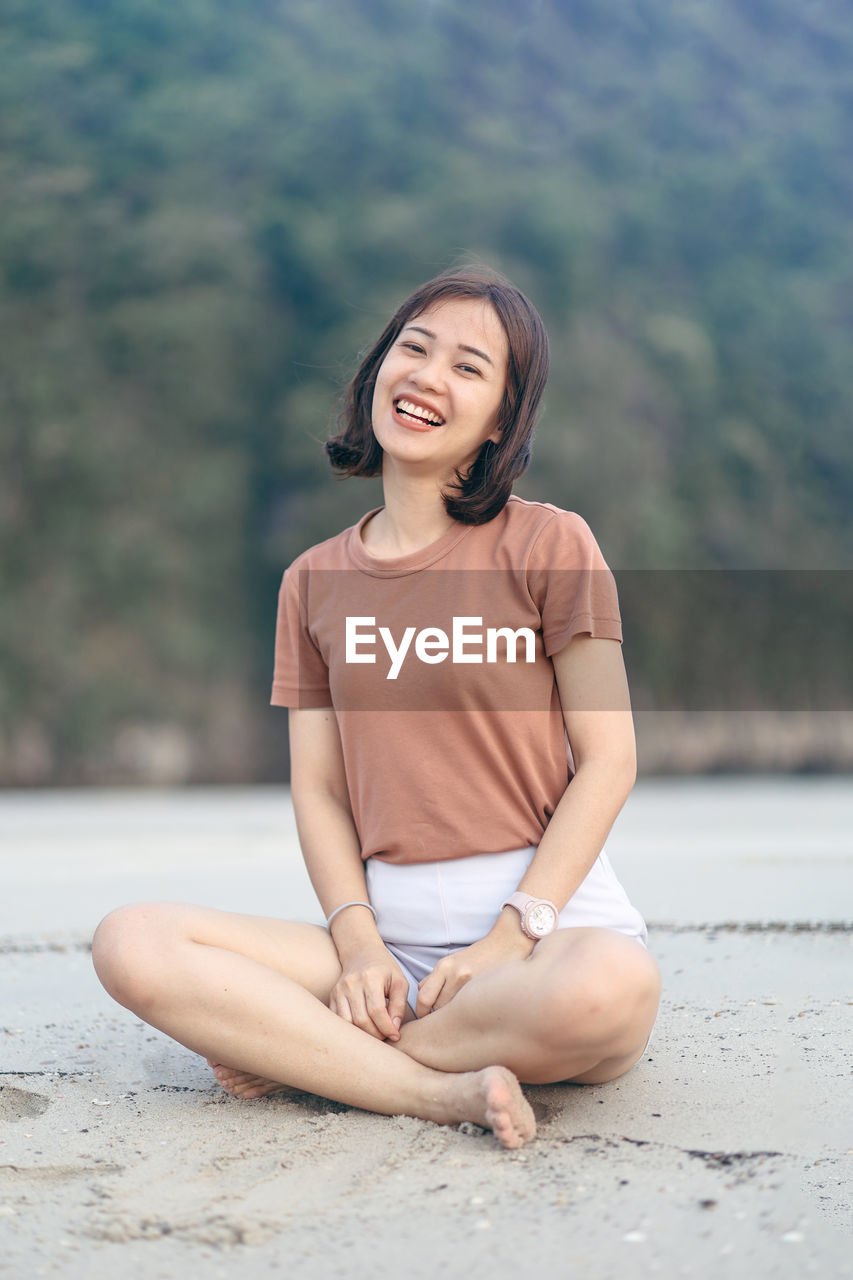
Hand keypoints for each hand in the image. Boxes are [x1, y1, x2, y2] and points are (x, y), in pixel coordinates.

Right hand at [329, 943, 410, 1041]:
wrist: (362, 953)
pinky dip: (349, 1029)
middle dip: (376, 1034)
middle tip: (385, 1035)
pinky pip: (338, 1019)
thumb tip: (394, 1028)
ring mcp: (339, 990)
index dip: (387, 1028)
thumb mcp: (399, 982)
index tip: (395, 1036)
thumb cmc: (384, 970)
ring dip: (362, 1035)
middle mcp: (352, 984)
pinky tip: (361, 1029)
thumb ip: (399, 1005)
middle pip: (362, 1020)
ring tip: (374, 1033)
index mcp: (371, 978)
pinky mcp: (332, 996)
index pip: (377, 1011)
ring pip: (347, 1023)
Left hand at [415, 926, 533, 1018]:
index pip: (423, 998)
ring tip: (458, 1020)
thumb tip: (420, 996)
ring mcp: (471, 982)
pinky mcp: (485, 988)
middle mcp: (454, 974)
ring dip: (452, 1018)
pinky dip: (467, 1015)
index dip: (422, 1013)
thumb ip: (435, 979)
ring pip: (452, 1012)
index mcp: (444, 966)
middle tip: (442, 1023)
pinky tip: (472, 1015)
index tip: (426, 1018)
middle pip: (436, 1008)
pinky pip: (468, 1009)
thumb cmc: (478, 956)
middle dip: (436, 1017)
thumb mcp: (453, 962)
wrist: (507, 943)